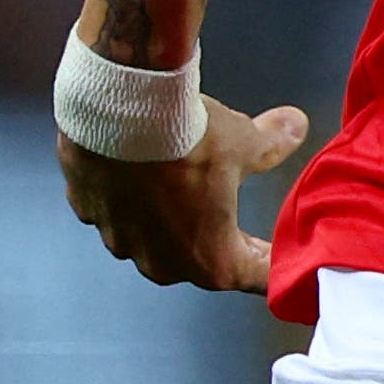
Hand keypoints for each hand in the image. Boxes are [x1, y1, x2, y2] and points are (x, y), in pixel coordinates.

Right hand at [57, 94, 308, 289]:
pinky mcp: (88, 211)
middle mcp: (161, 263)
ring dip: (168, 216)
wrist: (118, 108)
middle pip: (198, 259)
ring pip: (152, 237)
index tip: (281, 260)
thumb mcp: (244, 140)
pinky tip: (140, 169)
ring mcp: (120, 240)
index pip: (253, 275)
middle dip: (215, 236)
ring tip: (181, 184)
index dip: (271, 263)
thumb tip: (296, 127)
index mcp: (209, 260)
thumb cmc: (189, 136)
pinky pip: (118, 211)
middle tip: (231, 214)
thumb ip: (272, 143)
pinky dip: (131, 196)